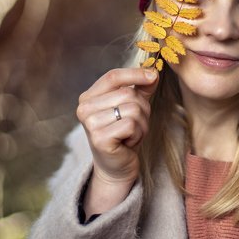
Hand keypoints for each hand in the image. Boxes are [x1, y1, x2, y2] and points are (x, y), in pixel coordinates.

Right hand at [76, 67, 158, 213]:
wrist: (116, 166)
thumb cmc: (124, 134)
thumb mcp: (132, 107)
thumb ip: (140, 88)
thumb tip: (153, 72)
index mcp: (88, 97)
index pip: (113, 76)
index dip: (135, 74)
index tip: (153, 75)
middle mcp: (84, 108)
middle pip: (128, 94)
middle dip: (142, 110)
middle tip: (134, 125)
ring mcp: (90, 124)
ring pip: (133, 109)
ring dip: (141, 124)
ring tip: (131, 134)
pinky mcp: (99, 138)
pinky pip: (132, 125)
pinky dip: (137, 134)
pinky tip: (128, 143)